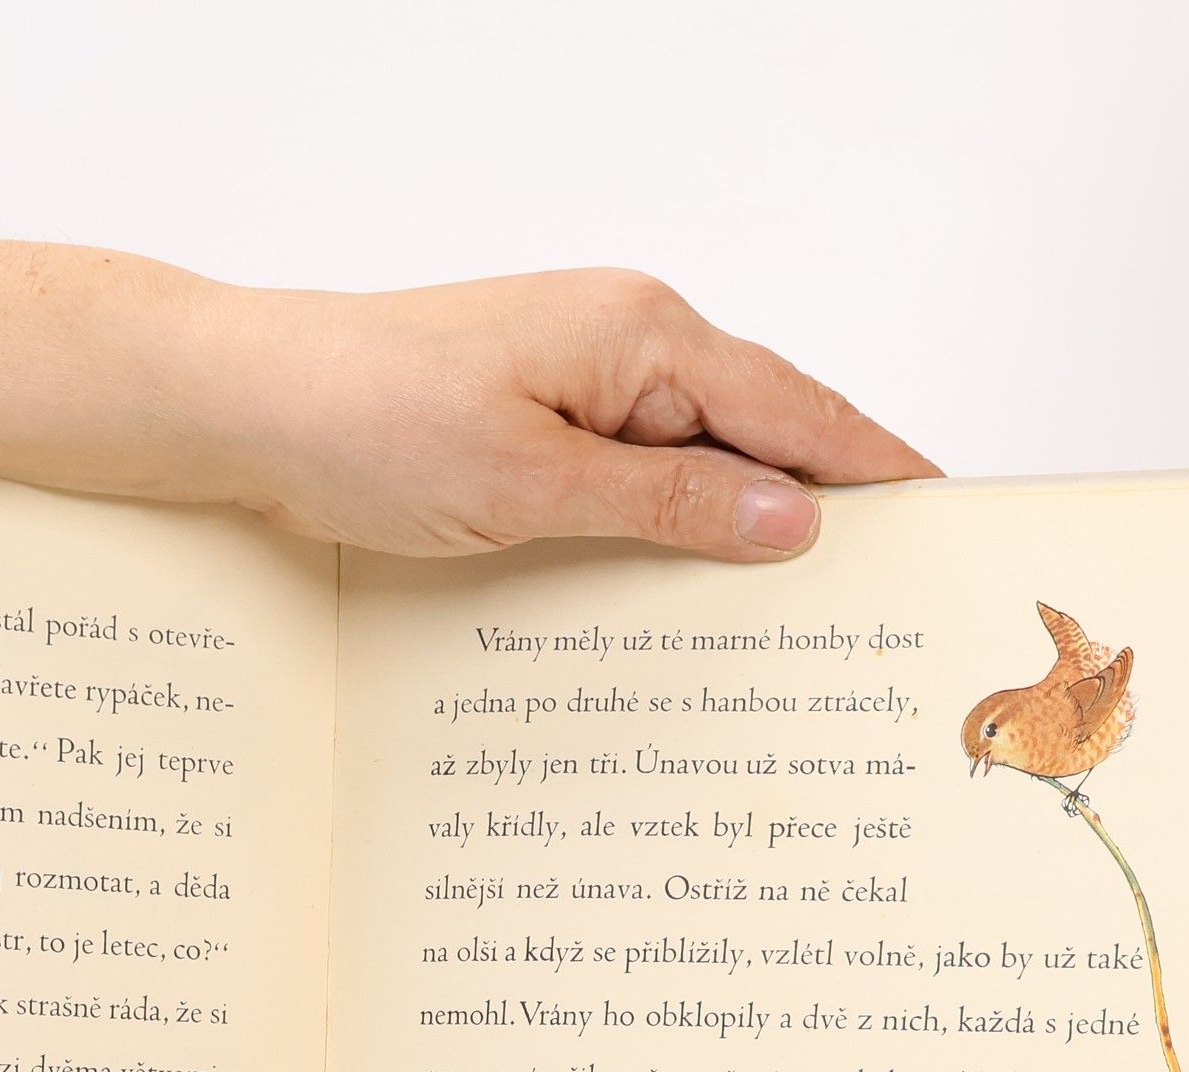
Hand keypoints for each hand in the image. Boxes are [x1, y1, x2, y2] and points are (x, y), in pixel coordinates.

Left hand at [214, 268, 939, 557]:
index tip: (941, 520)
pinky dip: (660, 531)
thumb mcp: (530, 481)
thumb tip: (788, 519)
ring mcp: (575, 382)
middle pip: (754, 435)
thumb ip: (666, 503)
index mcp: (642, 335)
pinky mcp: (532, 424)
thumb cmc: (366, 419)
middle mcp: (620, 344)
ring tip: (789, 618)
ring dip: (729, 532)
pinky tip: (675, 590)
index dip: (874, 468)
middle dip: (814, 512)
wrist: (247, 406)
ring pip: (690, 464)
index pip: (797, 407)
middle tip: (874, 600)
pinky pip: (627, 479)